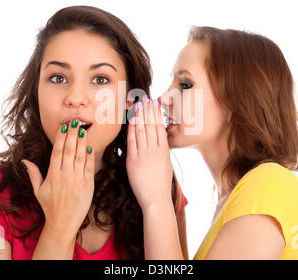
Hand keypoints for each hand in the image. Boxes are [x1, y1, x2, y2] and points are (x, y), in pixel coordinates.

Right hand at [21, 120, 94, 233]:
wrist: (63, 223)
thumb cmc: (50, 207)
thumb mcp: (38, 190)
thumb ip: (34, 174)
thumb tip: (25, 161)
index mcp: (53, 175)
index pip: (57, 152)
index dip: (60, 138)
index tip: (63, 127)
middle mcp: (65, 176)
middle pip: (69, 151)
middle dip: (72, 135)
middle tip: (74, 122)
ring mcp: (77, 180)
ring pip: (80, 157)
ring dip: (81, 142)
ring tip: (83, 130)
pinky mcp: (88, 185)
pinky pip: (89, 167)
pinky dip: (90, 156)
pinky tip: (90, 146)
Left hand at [126, 96, 173, 211]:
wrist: (156, 198)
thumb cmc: (161, 184)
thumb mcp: (166, 164)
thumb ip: (161, 151)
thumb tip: (158, 140)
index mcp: (164, 151)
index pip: (159, 127)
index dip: (156, 114)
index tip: (154, 103)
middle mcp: (155, 150)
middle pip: (151, 126)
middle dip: (148, 111)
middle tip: (145, 98)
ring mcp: (144, 155)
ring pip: (142, 131)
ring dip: (140, 116)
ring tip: (138, 105)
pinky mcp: (134, 161)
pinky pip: (132, 142)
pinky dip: (132, 130)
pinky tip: (131, 120)